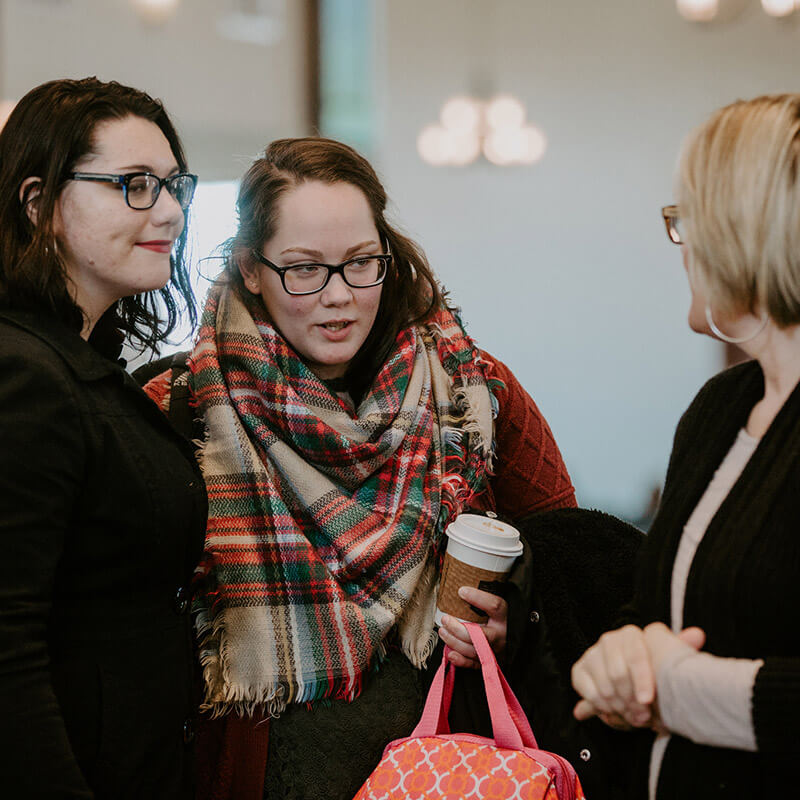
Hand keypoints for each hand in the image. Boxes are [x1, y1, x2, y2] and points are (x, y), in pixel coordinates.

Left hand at [438, 586, 507, 668]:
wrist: (514, 636)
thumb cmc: (502, 617)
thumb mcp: (499, 605)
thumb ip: (485, 598)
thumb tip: (462, 586)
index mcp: (506, 616)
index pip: (495, 605)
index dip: (478, 598)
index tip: (461, 590)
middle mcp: (502, 634)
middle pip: (480, 635)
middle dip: (458, 629)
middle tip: (445, 619)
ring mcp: (496, 650)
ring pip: (474, 650)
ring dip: (454, 642)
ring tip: (443, 631)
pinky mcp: (491, 661)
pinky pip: (474, 664)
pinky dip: (460, 660)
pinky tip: (449, 652)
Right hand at [572, 623, 706, 729]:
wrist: (636, 687)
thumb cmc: (656, 674)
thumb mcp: (669, 662)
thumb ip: (680, 648)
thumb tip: (698, 634)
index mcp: (631, 635)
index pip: (634, 654)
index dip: (641, 678)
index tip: (648, 700)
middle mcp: (609, 640)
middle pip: (617, 673)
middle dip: (631, 700)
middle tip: (644, 717)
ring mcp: (592, 654)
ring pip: (604, 685)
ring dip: (620, 707)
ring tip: (634, 719)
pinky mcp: (580, 670)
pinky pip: (588, 691)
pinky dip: (602, 706)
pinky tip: (615, 713)